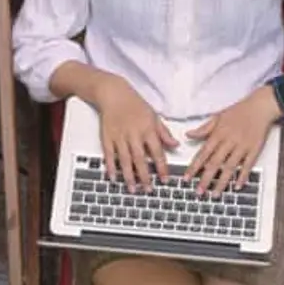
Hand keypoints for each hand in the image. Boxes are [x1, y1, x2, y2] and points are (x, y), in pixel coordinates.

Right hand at [93, 75, 174, 191]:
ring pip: (125, 160)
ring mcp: (119, 137)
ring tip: (133, 189)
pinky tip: (113, 178)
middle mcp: (133, 134)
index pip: (157, 152)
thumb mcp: (154, 116)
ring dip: (129, 176)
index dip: (162, 167)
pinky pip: (109, 155)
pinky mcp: (107, 138)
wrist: (114, 94)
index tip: (165, 180)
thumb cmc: (135, 104)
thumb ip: (164, 133)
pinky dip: (111, 167)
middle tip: (148, 190)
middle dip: (145, 176)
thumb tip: (176, 145)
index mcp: (147, 129)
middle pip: (140, 159)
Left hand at [185, 89, 279, 196]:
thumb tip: (188, 135)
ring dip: (222, 182)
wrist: (260, 106)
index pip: (203, 153)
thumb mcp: (218, 116)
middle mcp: (229, 141)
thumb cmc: (239, 111)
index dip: (194, 167)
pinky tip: (237, 186)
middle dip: (205, 179)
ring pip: (230, 167)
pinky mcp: (254, 149)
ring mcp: (242, 146)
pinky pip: (248, 165)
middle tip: (198, 192)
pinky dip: (242, 176)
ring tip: (215, 194)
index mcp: (218, 134)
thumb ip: (203, 129)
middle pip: (215, 163)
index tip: (186, 178)